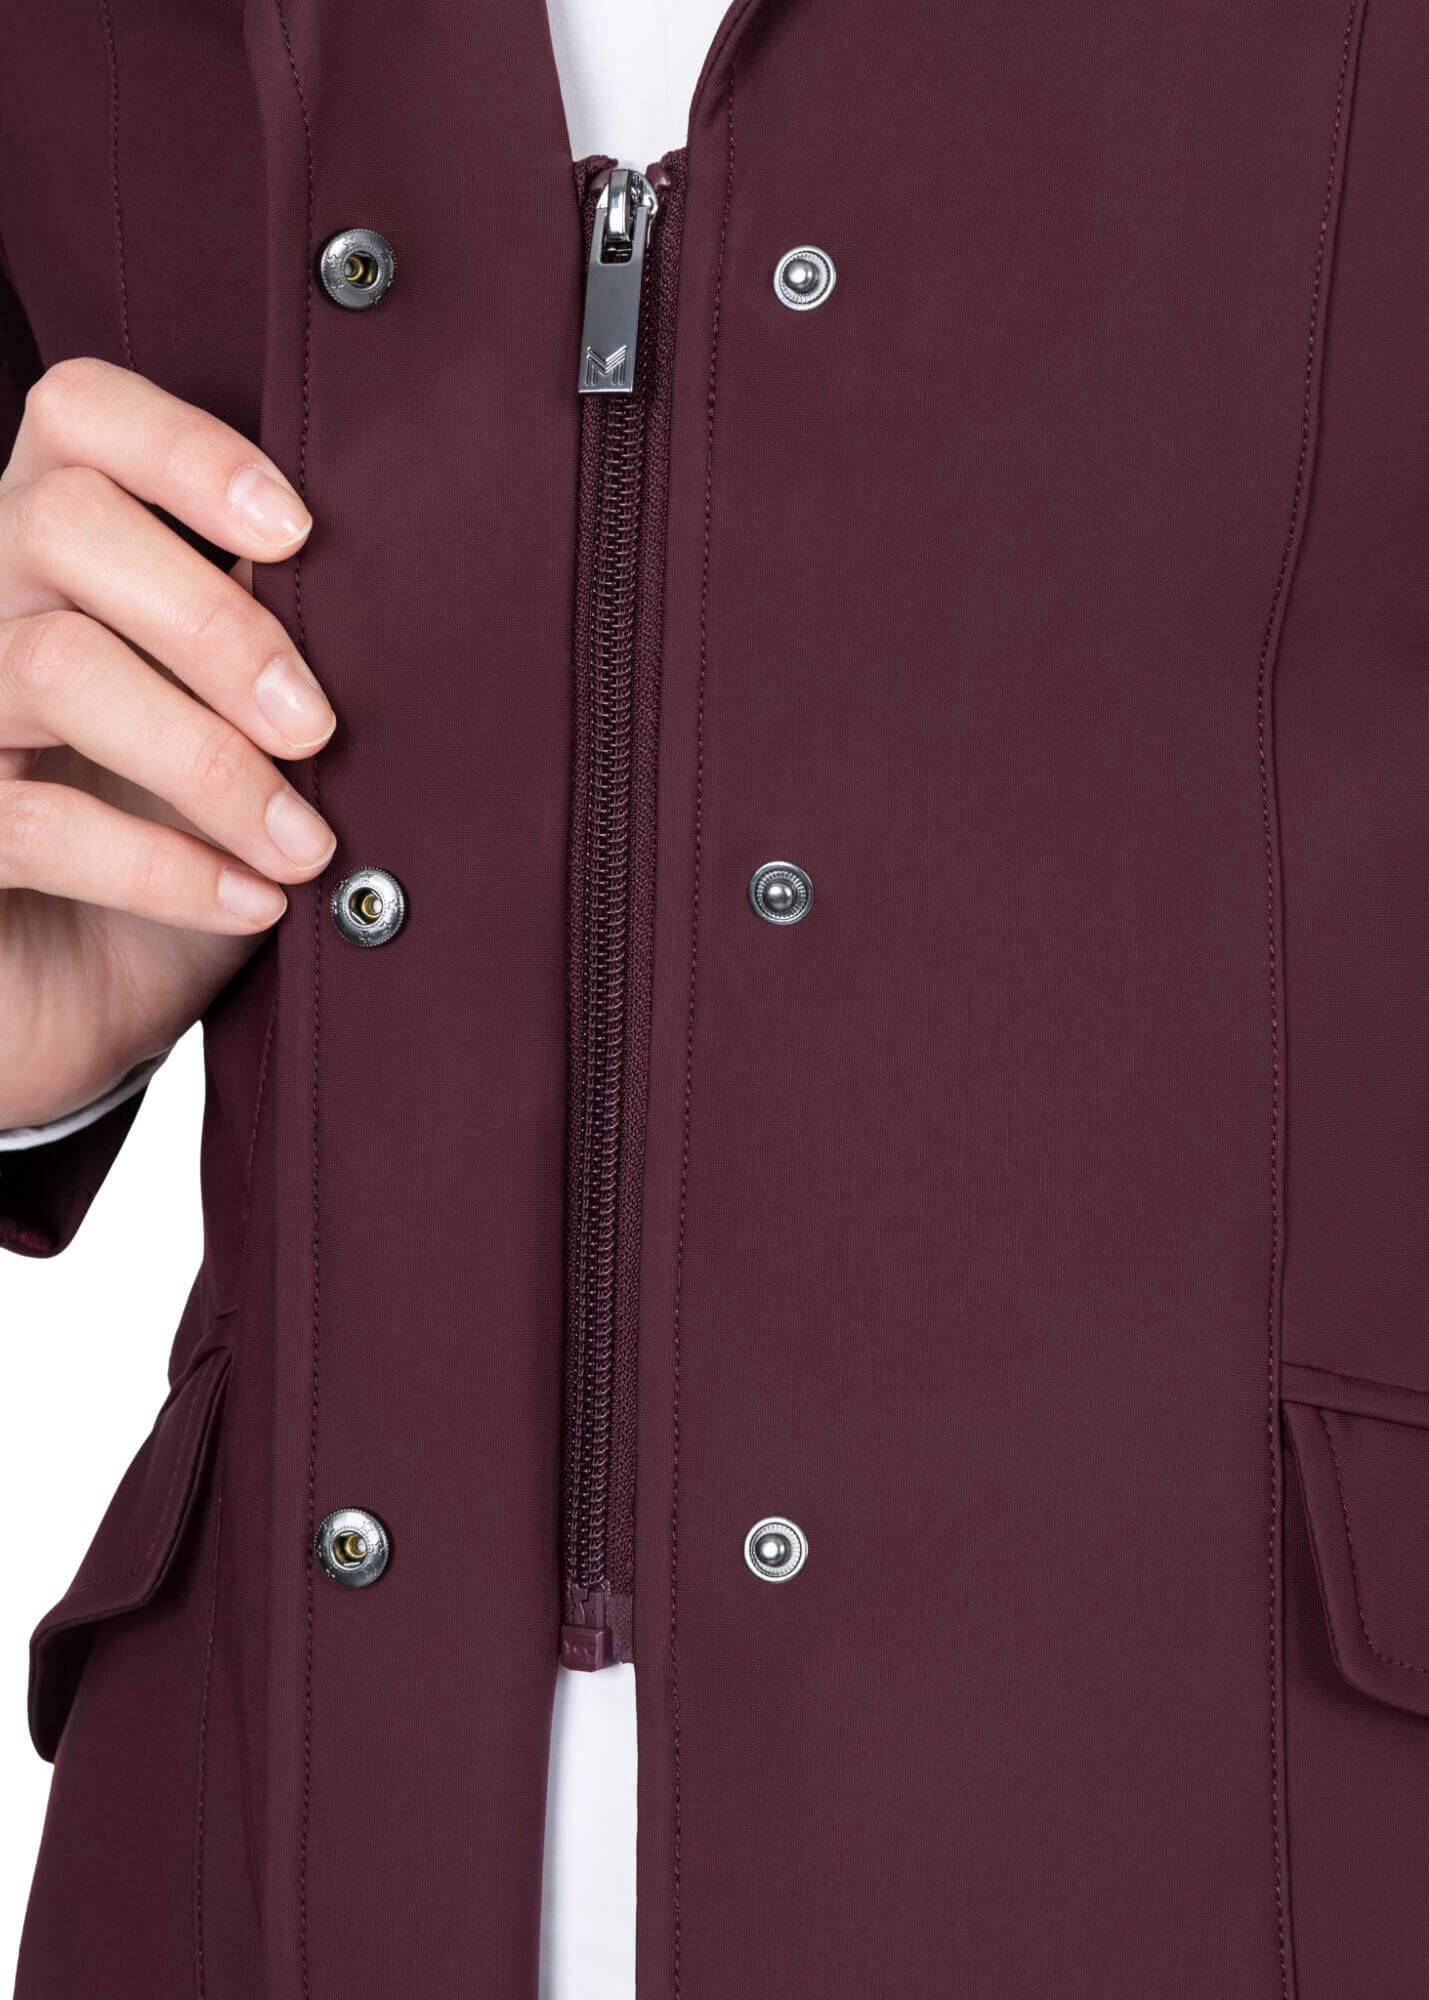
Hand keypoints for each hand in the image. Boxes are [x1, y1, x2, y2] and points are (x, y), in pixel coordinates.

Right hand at [0, 358, 333, 1128]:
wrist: (77, 1009)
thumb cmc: (173, 854)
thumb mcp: (238, 741)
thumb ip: (272, 655)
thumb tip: (391, 599)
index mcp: (48, 551)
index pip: (78, 415)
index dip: (186, 450)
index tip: (301, 532)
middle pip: (63, 520)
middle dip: (216, 624)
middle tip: (316, 727)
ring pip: (53, 665)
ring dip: (209, 761)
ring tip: (304, 844)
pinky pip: (35, 822)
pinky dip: (166, 868)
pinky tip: (255, 903)